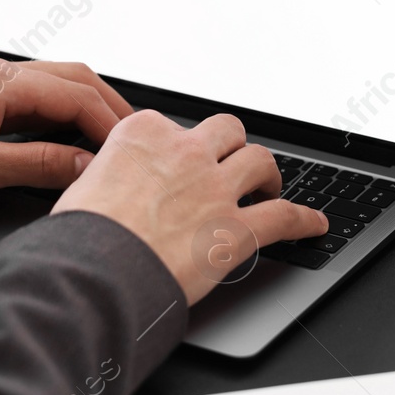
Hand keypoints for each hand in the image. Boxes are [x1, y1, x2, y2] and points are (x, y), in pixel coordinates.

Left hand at [0, 59, 134, 199]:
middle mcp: (2, 73)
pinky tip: (68, 136)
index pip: (79, 96)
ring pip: (58, 84)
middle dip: (110, 107)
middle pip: (76, 79)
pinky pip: (37, 96)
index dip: (112, 123)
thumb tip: (84, 166)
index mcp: (5, 82)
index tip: (133, 148)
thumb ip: (37, 165)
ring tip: (109, 139)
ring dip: (88, 107)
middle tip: (136, 140)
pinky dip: (63, 113)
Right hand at [52, 111, 327, 303]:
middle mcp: (185, 152)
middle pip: (226, 131)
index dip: (177, 146)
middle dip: (231, 146)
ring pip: (260, 161)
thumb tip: (99, 184)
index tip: (177, 160)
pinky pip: (284, 217)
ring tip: (269, 186)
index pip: (172, 125)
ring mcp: (215, 188)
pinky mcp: (236, 228)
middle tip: (230, 163)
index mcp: (143, 133)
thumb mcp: (79, 185)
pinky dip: (304, 220)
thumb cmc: (82, 233)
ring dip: (267, 173)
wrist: (97, 268)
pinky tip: (314, 224)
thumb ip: (103, 174)